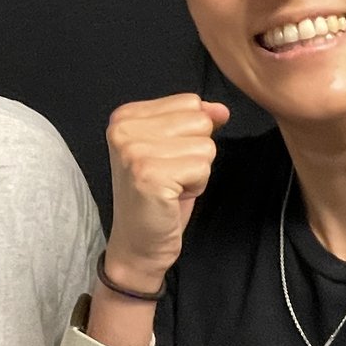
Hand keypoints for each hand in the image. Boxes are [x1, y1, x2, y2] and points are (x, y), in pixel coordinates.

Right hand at [104, 95, 231, 293]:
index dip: (190, 134)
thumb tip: (221, 110)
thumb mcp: (174, 149)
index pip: (189, 102)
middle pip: (199, 120)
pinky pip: (203, 167)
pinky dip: (196, 186)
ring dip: (197, 171)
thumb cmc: (158, 197)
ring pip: (205, 145)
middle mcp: (124, 129)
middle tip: (170, 175)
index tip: (166, 159)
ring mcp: (134, 151)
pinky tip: (173, 196)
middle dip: (195, 152)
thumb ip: (195, 121)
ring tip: (172, 186)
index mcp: (125, 116)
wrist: (139, 243)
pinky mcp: (149, 175)